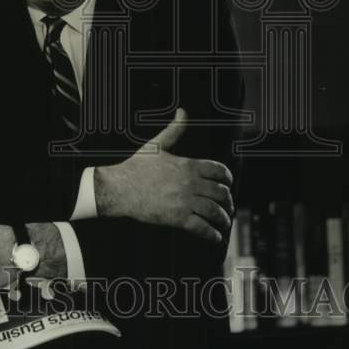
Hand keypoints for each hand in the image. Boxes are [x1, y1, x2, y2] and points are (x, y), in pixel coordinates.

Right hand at [95, 107, 233, 242]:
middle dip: (228, 201)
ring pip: (214, 211)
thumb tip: (182, 111)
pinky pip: (202, 228)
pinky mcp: (177, 218)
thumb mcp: (157, 144)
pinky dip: (212, 234)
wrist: (120, 188)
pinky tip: (215, 236)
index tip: (228, 184)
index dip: (227, 179)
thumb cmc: (137, 166)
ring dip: (223, 218)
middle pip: (221, 193)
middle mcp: (190, 183)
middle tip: (228, 206)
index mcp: (188, 165)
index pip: (219, 171)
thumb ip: (174, 129)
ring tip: (224, 222)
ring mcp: (185, 201)